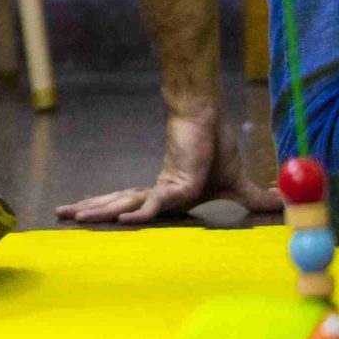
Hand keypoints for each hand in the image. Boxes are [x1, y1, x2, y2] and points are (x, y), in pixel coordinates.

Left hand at [56, 109, 282, 223]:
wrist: (210, 118)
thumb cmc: (216, 145)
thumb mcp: (236, 183)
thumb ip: (252, 199)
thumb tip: (280, 208)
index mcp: (167, 194)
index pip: (132, 206)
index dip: (110, 212)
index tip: (86, 218)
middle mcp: (158, 191)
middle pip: (116, 203)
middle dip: (89, 210)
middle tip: (58, 214)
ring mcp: (164, 187)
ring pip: (124, 203)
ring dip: (99, 211)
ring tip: (70, 216)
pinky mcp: (175, 183)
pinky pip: (156, 203)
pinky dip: (140, 212)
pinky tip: (124, 220)